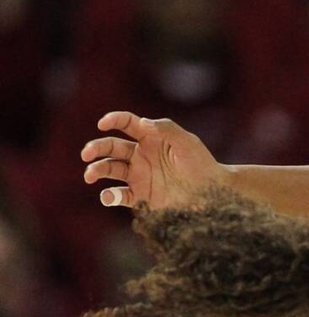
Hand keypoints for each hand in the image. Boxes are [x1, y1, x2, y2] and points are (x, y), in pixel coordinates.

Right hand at [81, 112, 223, 212]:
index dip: (113, 120)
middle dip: (96, 148)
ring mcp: (139, 176)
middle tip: (87, 153)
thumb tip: (143, 123)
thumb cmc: (202, 164)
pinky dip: (110, 196)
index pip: (126, 124)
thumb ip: (166, 129)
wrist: (214, 194)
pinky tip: (108, 196)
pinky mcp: (141, 196)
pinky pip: (120, 195)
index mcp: (150, 138)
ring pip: (110, 170)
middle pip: (111, 147)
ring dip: (97, 170)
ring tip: (90, 175)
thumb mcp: (187, 142)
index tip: (103, 123)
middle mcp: (140, 155)